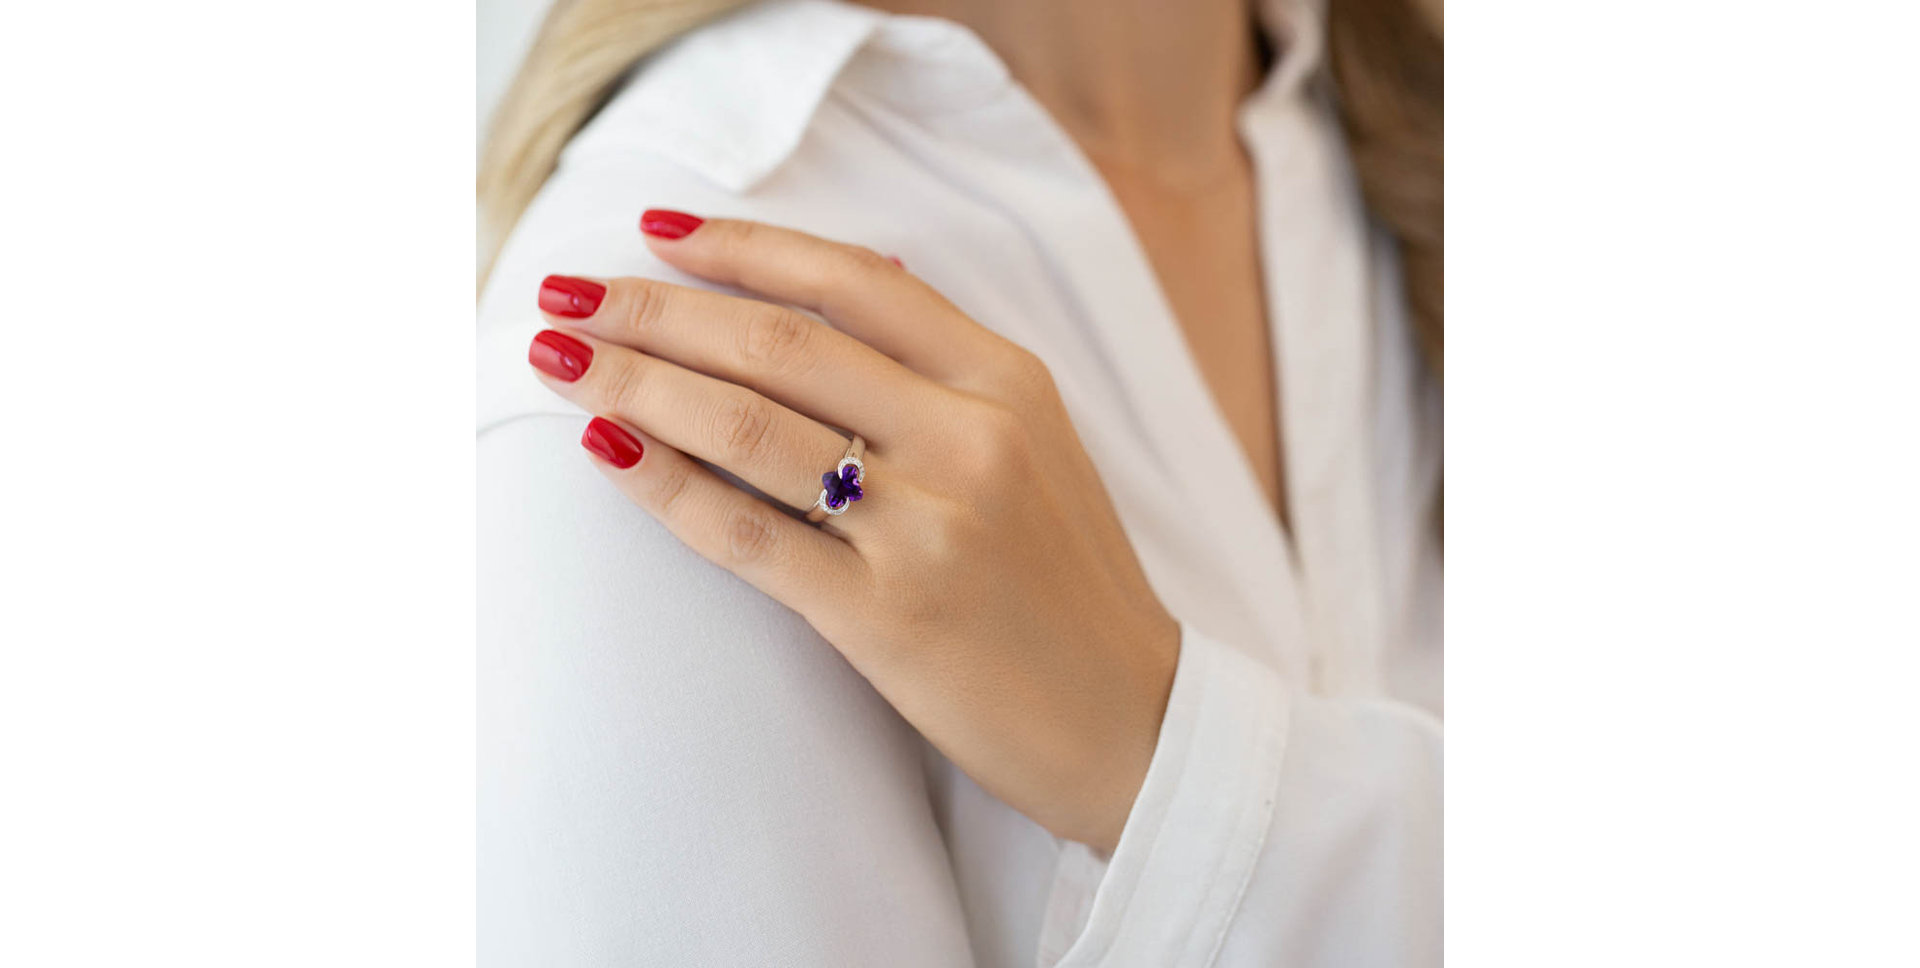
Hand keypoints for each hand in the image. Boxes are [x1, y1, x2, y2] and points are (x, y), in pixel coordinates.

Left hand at [526, 210, 1179, 849]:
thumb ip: (950, 362)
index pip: (851, 281)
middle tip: (570, 294)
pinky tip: (606, 448)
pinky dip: (664, 484)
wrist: (1131, 723)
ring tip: (560, 359)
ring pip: (747, 426)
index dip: (740, 247)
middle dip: (656, 309)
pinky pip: (747, 533)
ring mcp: (928, 528)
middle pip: (779, 343)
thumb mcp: (1040, 441)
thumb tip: (864, 265)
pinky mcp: (885, 617)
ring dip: (635, 383)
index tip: (654, 233)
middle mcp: (970, 438)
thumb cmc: (1069, 582)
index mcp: (1008, 380)